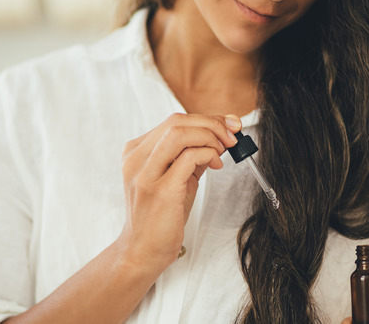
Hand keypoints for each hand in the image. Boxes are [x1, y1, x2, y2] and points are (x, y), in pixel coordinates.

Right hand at [116, 113, 240, 269]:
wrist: (142, 250)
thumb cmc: (159, 216)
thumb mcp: (175, 179)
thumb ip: (192, 156)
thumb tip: (220, 135)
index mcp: (136, 152)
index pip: (173, 122)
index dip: (206, 119)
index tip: (228, 124)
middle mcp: (136, 158)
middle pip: (176, 122)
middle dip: (211, 124)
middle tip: (232, 136)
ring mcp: (145, 173)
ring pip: (179, 133)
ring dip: (210, 136)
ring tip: (224, 149)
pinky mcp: (160, 189)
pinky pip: (188, 157)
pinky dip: (208, 153)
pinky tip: (216, 163)